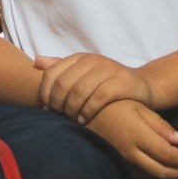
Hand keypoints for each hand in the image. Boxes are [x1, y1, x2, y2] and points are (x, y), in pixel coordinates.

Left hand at [33, 52, 156, 123]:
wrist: (141, 86)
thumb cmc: (107, 83)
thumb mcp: (83, 74)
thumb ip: (61, 68)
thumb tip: (36, 61)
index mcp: (79, 58)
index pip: (52, 73)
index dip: (45, 93)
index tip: (45, 108)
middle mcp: (92, 60)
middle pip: (64, 83)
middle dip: (57, 103)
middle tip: (58, 117)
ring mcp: (108, 69)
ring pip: (79, 91)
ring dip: (71, 109)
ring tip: (71, 120)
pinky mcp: (121, 81)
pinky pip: (98, 97)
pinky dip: (87, 110)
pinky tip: (84, 120)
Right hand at [83, 100, 177, 178]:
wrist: (86, 111)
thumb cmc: (116, 105)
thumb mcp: (140, 108)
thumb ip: (161, 126)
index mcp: (137, 135)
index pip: (168, 155)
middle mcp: (130, 152)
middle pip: (162, 171)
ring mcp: (122, 161)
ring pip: (151, 178)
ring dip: (169, 177)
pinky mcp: (117, 165)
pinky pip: (140, 178)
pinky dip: (154, 178)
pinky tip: (162, 171)